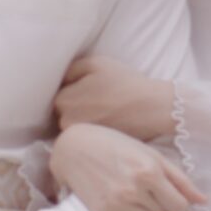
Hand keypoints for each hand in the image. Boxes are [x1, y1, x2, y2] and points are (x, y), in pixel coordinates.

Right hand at [49, 125, 202, 210]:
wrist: (75, 149)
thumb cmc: (117, 146)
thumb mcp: (151, 155)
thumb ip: (180, 179)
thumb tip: (204, 202)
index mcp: (148, 172)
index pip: (179, 206)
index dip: (178, 201)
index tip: (169, 193)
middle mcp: (133, 190)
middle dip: (165, 206)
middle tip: (152, 192)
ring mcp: (117, 205)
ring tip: (142, 200)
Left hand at [53, 55, 175, 141]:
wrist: (152, 107)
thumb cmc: (125, 83)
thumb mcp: (94, 63)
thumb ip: (70, 69)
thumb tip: (59, 80)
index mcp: (63, 102)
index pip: (58, 96)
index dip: (74, 90)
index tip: (90, 88)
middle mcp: (66, 123)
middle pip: (64, 113)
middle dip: (76, 106)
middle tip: (99, 99)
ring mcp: (80, 138)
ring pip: (75, 126)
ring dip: (84, 119)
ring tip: (105, 110)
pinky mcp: (93, 147)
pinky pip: (86, 138)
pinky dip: (94, 130)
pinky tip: (110, 121)